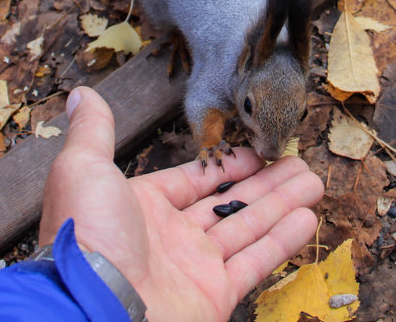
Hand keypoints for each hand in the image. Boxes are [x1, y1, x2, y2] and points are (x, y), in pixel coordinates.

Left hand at [41, 87, 323, 321]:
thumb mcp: (83, 170)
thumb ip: (93, 133)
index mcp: (141, 207)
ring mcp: (193, 268)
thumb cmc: (85, 236)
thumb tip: (81, 94)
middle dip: (264, 183)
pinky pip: (254, 262)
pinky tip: (307, 217)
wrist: (94, 307)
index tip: (256, 152)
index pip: (193, 181)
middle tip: (297, 163)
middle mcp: (170, 237)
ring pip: (247, 228)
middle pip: (227, 203)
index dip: (227, 166)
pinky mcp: (214, 296)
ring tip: (313, 182)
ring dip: (281, 204)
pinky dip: (282, 241)